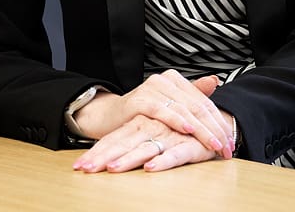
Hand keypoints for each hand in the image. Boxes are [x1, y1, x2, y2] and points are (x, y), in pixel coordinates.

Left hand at [72, 115, 219, 173]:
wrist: (215, 124)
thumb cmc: (179, 130)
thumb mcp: (153, 132)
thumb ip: (132, 138)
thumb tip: (108, 156)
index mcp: (141, 124)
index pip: (115, 138)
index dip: (97, 151)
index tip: (79, 165)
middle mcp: (153, 128)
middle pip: (124, 143)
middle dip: (104, 157)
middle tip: (86, 169)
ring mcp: (171, 136)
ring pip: (146, 149)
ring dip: (128, 159)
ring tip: (112, 169)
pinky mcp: (190, 146)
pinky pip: (175, 155)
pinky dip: (163, 161)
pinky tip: (150, 168)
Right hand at [73, 70, 231, 157]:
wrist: (111, 116)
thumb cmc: (143, 114)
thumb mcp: (170, 106)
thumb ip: (192, 94)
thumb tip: (216, 80)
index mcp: (175, 80)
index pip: (204, 102)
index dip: (219, 122)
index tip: (231, 141)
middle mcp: (165, 80)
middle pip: (198, 106)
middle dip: (215, 129)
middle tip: (228, 147)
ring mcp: (152, 88)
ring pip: (184, 109)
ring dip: (202, 130)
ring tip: (215, 144)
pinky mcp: (139, 99)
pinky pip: (162, 110)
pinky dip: (176, 120)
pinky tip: (188, 129)